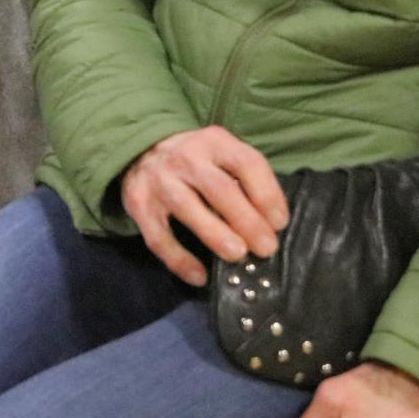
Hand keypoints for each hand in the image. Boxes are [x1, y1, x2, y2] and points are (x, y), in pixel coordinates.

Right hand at [119, 126, 287, 286]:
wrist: (141, 149)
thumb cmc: (196, 160)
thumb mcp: (222, 153)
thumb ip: (244, 179)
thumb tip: (271, 224)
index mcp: (214, 142)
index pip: (246, 163)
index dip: (267, 194)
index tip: (279, 223)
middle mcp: (184, 157)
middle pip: (219, 188)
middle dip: (247, 221)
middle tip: (266, 248)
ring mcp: (158, 180)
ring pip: (187, 208)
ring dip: (215, 234)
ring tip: (238, 255)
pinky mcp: (139, 205)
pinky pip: (158, 237)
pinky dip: (179, 259)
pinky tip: (199, 276)